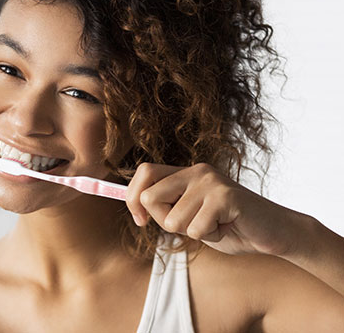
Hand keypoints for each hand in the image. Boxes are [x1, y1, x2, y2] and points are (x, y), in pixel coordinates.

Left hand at [125, 162, 301, 255]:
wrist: (275, 232)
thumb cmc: (231, 227)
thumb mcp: (191, 216)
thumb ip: (167, 208)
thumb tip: (135, 207)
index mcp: (186, 172)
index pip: (144, 171)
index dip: (132, 197)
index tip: (140, 220)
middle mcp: (196, 171)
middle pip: (150, 197)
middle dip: (164, 221)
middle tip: (193, 224)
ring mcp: (211, 181)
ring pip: (172, 220)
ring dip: (194, 232)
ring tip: (217, 225)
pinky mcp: (225, 197)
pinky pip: (196, 229)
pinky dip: (210, 237)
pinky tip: (228, 227)